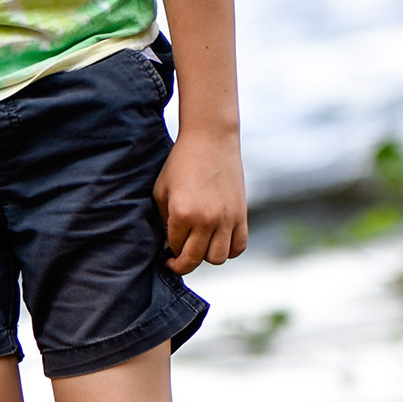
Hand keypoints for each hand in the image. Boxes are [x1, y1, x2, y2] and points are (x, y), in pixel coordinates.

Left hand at [155, 132, 247, 272]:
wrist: (210, 139)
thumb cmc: (180, 162)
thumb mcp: (161, 190)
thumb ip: (163, 220)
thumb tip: (169, 245)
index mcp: (183, 214)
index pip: (175, 249)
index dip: (169, 254)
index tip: (166, 254)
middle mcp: (206, 220)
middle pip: (195, 259)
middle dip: (183, 263)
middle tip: (178, 259)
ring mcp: (227, 219)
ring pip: (218, 258)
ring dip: (206, 256)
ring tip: (199, 245)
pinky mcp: (241, 214)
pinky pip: (238, 247)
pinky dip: (229, 249)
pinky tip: (218, 241)